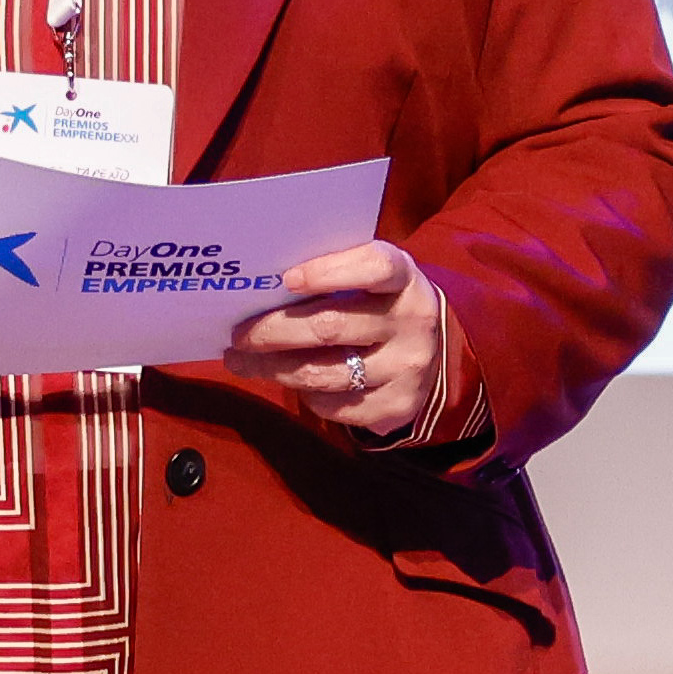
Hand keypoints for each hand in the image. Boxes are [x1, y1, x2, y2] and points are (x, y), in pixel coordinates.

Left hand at [223, 241, 450, 445]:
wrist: (433, 351)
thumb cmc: (380, 304)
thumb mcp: (370, 280)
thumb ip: (331, 276)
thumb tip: (260, 288)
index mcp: (404, 278)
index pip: (374, 267)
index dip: (330, 271)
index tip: (287, 279)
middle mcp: (412, 321)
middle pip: (331, 327)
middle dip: (273, 331)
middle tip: (239, 335)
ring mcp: (407, 367)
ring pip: (323, 373)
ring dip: (273, 368)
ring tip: (243, 361)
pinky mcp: (397, 405)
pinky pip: (333, 406)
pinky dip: (305, 395)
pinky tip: (290, 380)